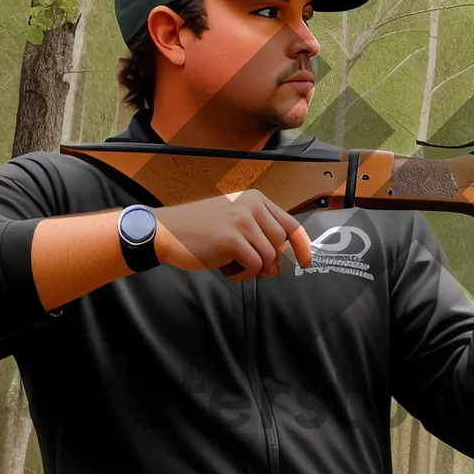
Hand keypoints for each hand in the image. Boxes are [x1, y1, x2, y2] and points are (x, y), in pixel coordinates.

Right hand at [154, 190, 313, 280]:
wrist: (166, 231)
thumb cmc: (198, 229)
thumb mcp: (233, 218)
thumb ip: (259, 231)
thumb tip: (281, 258)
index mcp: (255, 199)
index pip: (291, 223)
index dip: (302, 245)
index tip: (306, 261)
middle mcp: (252, 206)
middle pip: (281, 244)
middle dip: (270, 263)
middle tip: (251, 267)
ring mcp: (243, 221)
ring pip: (269, 257)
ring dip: (254, 269)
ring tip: (233, 265)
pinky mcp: (233, 239)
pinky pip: (254, 266)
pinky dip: (243, 275)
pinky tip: (227, 270)